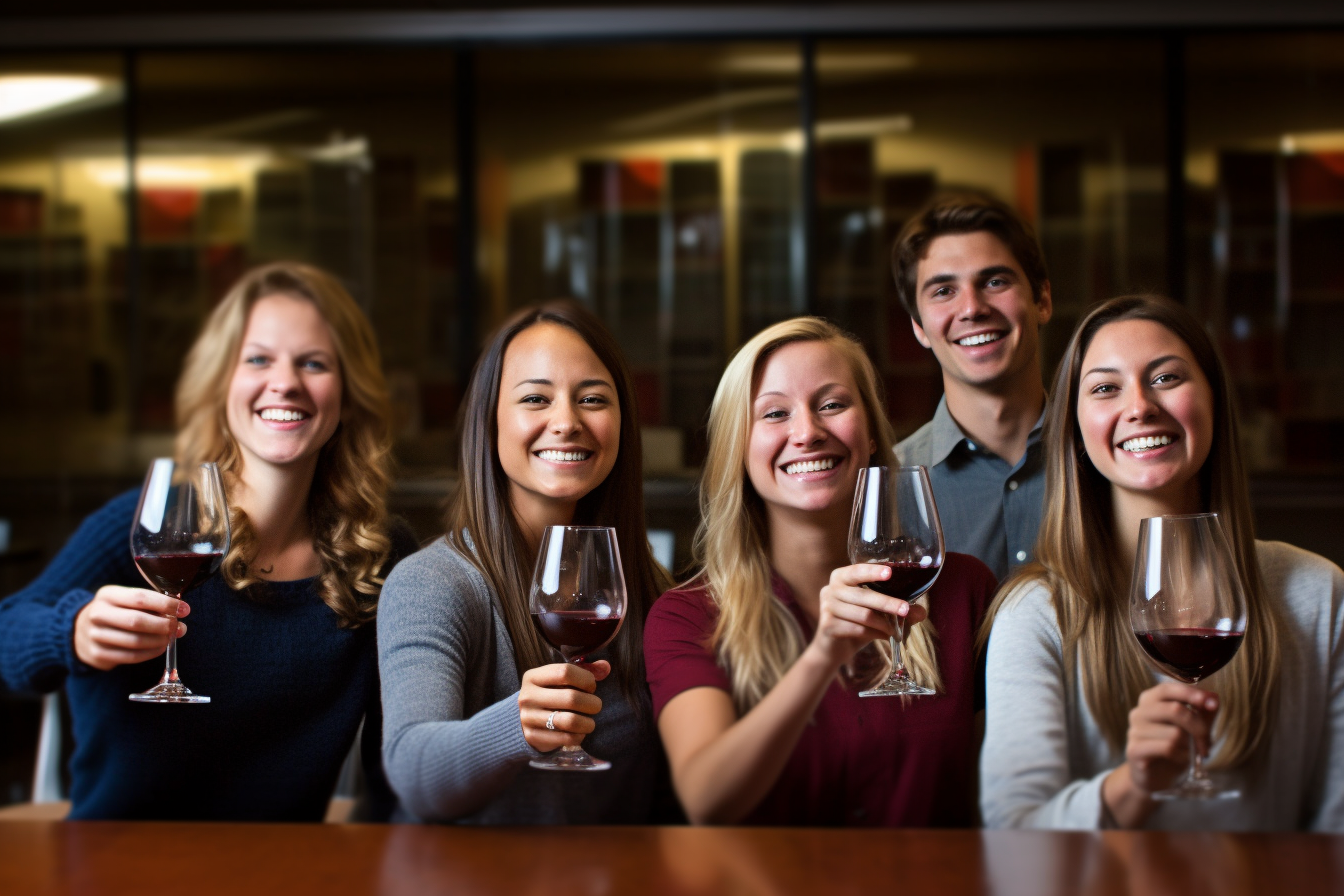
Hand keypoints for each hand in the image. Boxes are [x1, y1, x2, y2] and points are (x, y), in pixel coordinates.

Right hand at [73, 585, 189, 670]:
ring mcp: (94, 636)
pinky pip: (130, 657)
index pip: (140, 598)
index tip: (184, 609)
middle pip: (137, 621)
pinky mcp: (97, 654)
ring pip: (135, 641)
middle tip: (179, 627)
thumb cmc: (115, 612)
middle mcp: (97, 614)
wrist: (81, 630)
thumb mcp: (125, 599)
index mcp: (107, 595)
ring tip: (170, 638)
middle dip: (163, 625)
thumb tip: (179, 611)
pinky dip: (150, 653)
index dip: (165, 604)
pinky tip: (160, 647)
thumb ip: (149, 603)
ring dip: (159, 641)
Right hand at [518, 660, 609, 752]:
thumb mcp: (560, 679)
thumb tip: (605, 668)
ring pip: (570, 721)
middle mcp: (528, 696)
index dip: (586, 679)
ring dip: (588, 722)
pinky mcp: (533, 737)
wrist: (524, 719)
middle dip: (592, 703)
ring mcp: (528, 718)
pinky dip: (580, 736)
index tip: (591, 686)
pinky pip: (567, 738)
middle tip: (595, 705)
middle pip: (571, 698)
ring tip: (590, 721)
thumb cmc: (549, 694)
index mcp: (533, 677)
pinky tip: (580, 731)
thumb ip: (585, 670)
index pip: (565, 672)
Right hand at [805, 563, 928, 668]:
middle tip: (906, 610)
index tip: (889, 572)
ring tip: (896, 630)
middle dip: (887, 603)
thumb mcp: (876, 612)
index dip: (872, 571)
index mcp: (841, 577)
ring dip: (884, 624)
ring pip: (863, 615)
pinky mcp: (827, 626)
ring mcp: (827, 607)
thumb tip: (921, 612)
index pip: (857, 570)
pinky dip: (875, 634)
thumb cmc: (857, 621)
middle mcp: (830, 589)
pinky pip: (857, 629)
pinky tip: (884, 637)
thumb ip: (896, 608)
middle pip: (863, 595)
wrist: (833, 647)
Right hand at [1125, 681, 1219, 794]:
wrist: (1155, 776)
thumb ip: (1203, 712)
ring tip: (1193, 753)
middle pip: (1175, 710)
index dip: (1190, 693)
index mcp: (1150, 701)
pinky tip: (1181, 759)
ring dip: (1191, 746)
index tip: (1211, 703)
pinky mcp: (1134, 750)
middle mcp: (1139, 712)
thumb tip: (1215, 697)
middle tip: (1207, 743)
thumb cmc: (1174, 748)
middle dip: (1199, 727)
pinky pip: (1167, 748)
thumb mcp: (1193, 728)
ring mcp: (1134, 731)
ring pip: (1174, 733)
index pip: (1168, 689)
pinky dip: (1182, 756)